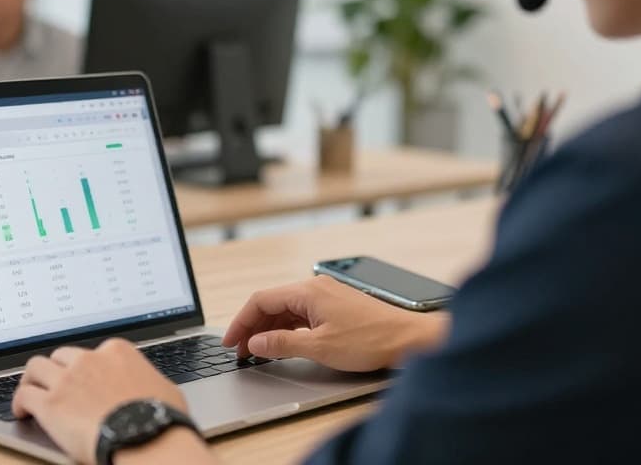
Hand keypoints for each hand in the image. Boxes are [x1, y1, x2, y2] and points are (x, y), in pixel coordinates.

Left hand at [12, 339, 202, 464]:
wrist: (147, 438)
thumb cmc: (160, 418)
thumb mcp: (161, 388)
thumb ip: (145, 381)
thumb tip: (147, 388)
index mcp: (116, 351)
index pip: (92, 352)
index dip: (84, 367)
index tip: (83, 378)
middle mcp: (89, 359)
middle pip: (61, 356)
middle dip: (57, 370)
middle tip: (55, 384)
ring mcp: (67, 380)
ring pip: (36, 367)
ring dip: (32, 380)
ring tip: (30, 392)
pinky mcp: (50, 403)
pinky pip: (24, 395)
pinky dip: (20, 402)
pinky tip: (22, 412)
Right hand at [222, 274, 449, 371]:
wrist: (410, 339)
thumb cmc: (371, 340)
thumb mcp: (319, 347)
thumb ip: (282, 344)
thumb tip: (255, 343)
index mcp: (308, 291)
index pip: (261, 300)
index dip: (241, 322)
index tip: (230, 341)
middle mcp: (316, 288)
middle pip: (272, 303)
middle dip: (253, 327)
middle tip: (241, 351)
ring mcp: (327, 296)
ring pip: (287, 309)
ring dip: (269, 328)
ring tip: (258, 351)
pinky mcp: (336, 307)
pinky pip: (302, 314)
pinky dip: (287, 328)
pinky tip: (283, 343)